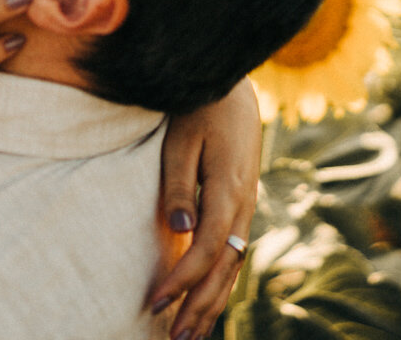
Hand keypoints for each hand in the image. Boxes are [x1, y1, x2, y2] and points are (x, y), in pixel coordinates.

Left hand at [146, 79, 260, 339]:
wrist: (232, 86)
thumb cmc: (200, 108)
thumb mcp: (183, 140)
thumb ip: (180, 185)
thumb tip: (178, 229)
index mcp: (230, 191)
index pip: (205, 251)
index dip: (180, 280)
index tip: (154, 302)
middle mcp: (244, 207)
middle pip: (224, 270)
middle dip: (199, 307)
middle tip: (175, 339)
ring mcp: (247, 209)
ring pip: (233, 268)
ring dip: (212, 303)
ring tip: (191, 335)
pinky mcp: (242, 207)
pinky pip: (234, 255)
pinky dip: (221, 284)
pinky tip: (207, 302)